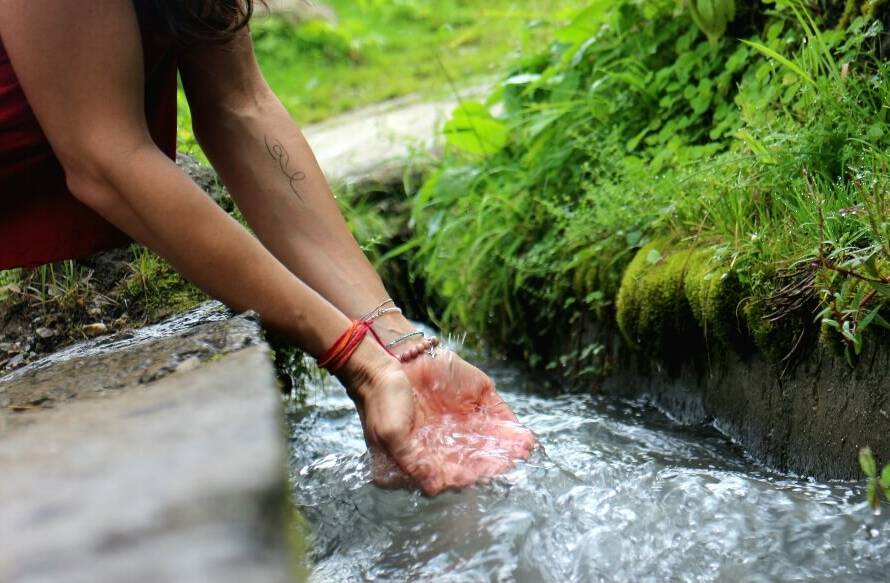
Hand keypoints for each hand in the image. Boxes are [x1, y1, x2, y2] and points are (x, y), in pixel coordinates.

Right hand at [342, 338, 534, 494]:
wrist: (385, 358)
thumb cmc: (380, 401)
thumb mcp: (390, 436)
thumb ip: (413, 462)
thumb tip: (434, 488)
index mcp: (423, 458)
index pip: (450, 474)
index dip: (468, 476)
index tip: (481, 476)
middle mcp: (445, 443)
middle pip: (474, 459)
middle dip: (494, 462)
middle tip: (511, 464)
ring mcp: (460, 421)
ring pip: (489, 439)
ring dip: (507, 447)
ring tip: (524, 451)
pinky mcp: (474, 398)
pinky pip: (495, 414)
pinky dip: (509, 426)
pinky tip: (523, 436)